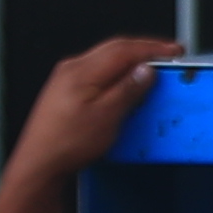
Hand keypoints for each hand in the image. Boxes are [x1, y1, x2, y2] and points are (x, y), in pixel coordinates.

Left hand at [5, 35, 180, 185]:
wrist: (38, 164)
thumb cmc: (66, 144)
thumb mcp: (107, 117)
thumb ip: (128, 90)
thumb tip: (146, 72)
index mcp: (82, 71)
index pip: (125, 49)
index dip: (153, 48)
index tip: (173, 51)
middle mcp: (71, 70)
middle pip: (114, 49)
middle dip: (144, 50)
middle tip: (167, 56)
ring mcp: (65, 79)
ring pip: (105, 59)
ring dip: (131, 60)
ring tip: (150, 69)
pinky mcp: (64, 91)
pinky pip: (96, 71)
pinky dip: (117, 73)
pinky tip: (124, 84)